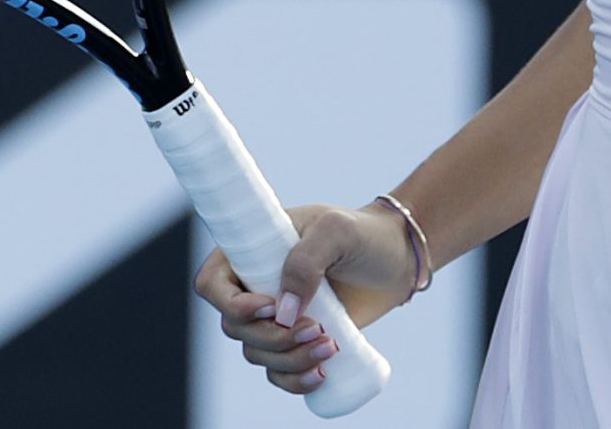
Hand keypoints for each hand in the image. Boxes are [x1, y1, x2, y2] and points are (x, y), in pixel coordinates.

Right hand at [192, 202, 417, 397]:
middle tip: (316, 328)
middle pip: (235, 328)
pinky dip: (293, 380)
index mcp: (252, 251)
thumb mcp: (337, 230)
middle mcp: (255, 286)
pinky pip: (278, 373)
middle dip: (273, 337)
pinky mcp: (297, 341)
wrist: (398, 259)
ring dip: (289, 359)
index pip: (212, 284)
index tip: (270, 308)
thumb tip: (282, 312)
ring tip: (331, 345)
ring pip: (257, 354)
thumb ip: (306, 259)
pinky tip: (320, 374)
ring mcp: (275, 317)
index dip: (232, 304)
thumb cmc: (364, 234)